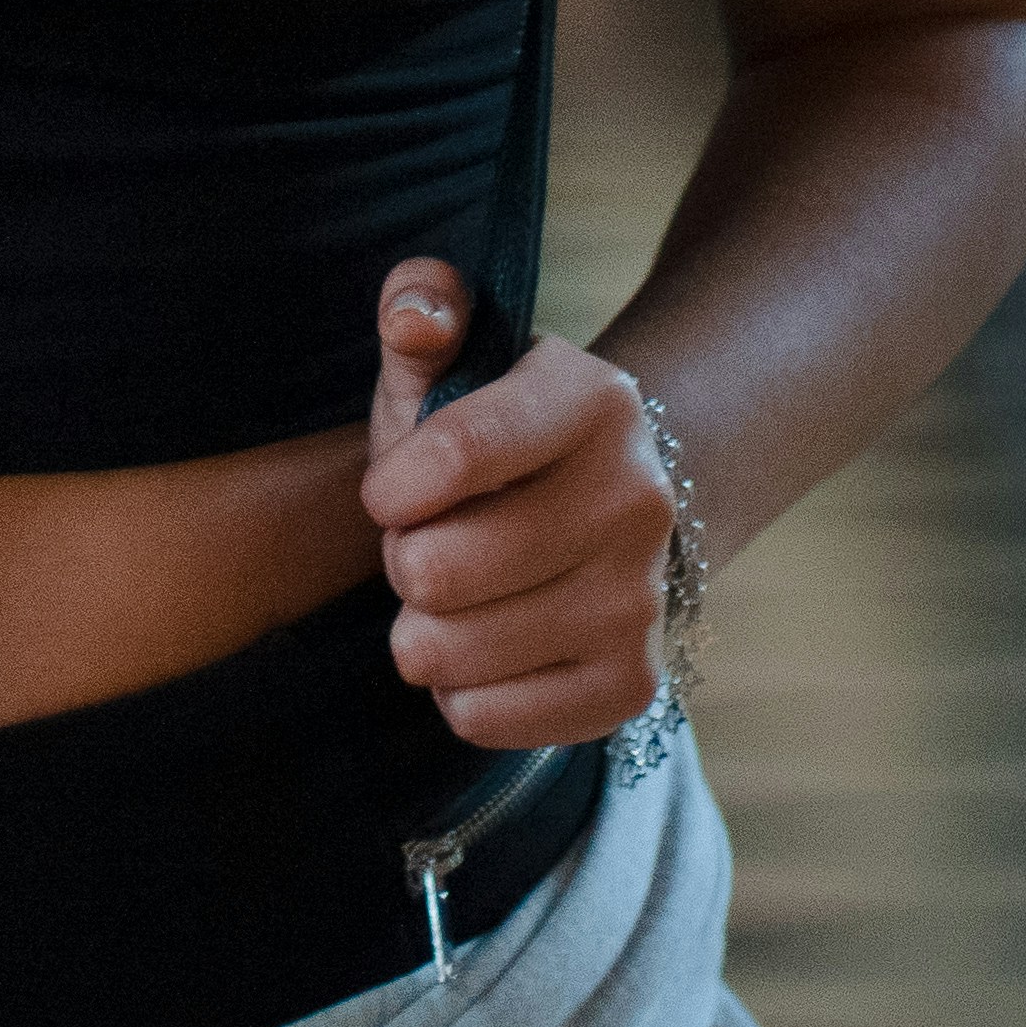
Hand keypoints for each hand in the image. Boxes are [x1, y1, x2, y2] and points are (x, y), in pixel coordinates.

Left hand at [357, 253, 675, 746]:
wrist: (604, 508)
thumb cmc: (496, 431)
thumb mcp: (458, 357)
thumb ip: (421, 308)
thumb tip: (413, 314)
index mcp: (596, 398)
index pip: (461, 449)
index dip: (391, 485)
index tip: (384, 493)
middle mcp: (638, 497)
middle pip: (441, 568)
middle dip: (402, 560)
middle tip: (423, 544)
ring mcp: (642, 599)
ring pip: (452, 650)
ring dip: (419, 630)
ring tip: (448, 596)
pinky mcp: (631, 685)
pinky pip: (484, 717)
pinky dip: (458, 691)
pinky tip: (481, 646)